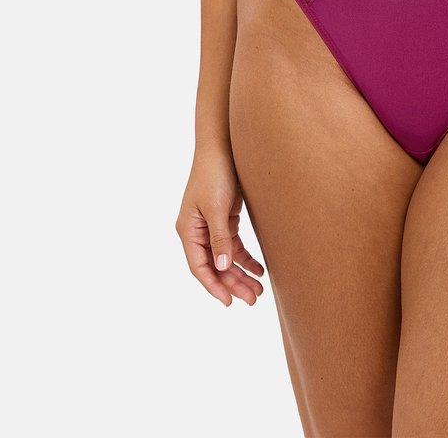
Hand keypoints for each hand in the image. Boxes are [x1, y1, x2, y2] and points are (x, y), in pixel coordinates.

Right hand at [176, 147, 264, 305]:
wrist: (223, 144)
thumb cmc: (215, 172)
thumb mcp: (216, 207)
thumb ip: (219, 237)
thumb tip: (221, 267)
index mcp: (188, 230)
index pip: (199, 267)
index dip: (214, 286)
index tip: (229, 302)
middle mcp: (197, 231)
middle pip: (214, 265)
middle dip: (233, 283)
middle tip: (253, 299)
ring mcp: (211, 225)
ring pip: (225, 257)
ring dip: (240, 273)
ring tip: (259, 290)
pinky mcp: (224, 217)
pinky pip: (233, 244)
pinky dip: (245, 257)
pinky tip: (259, 268)